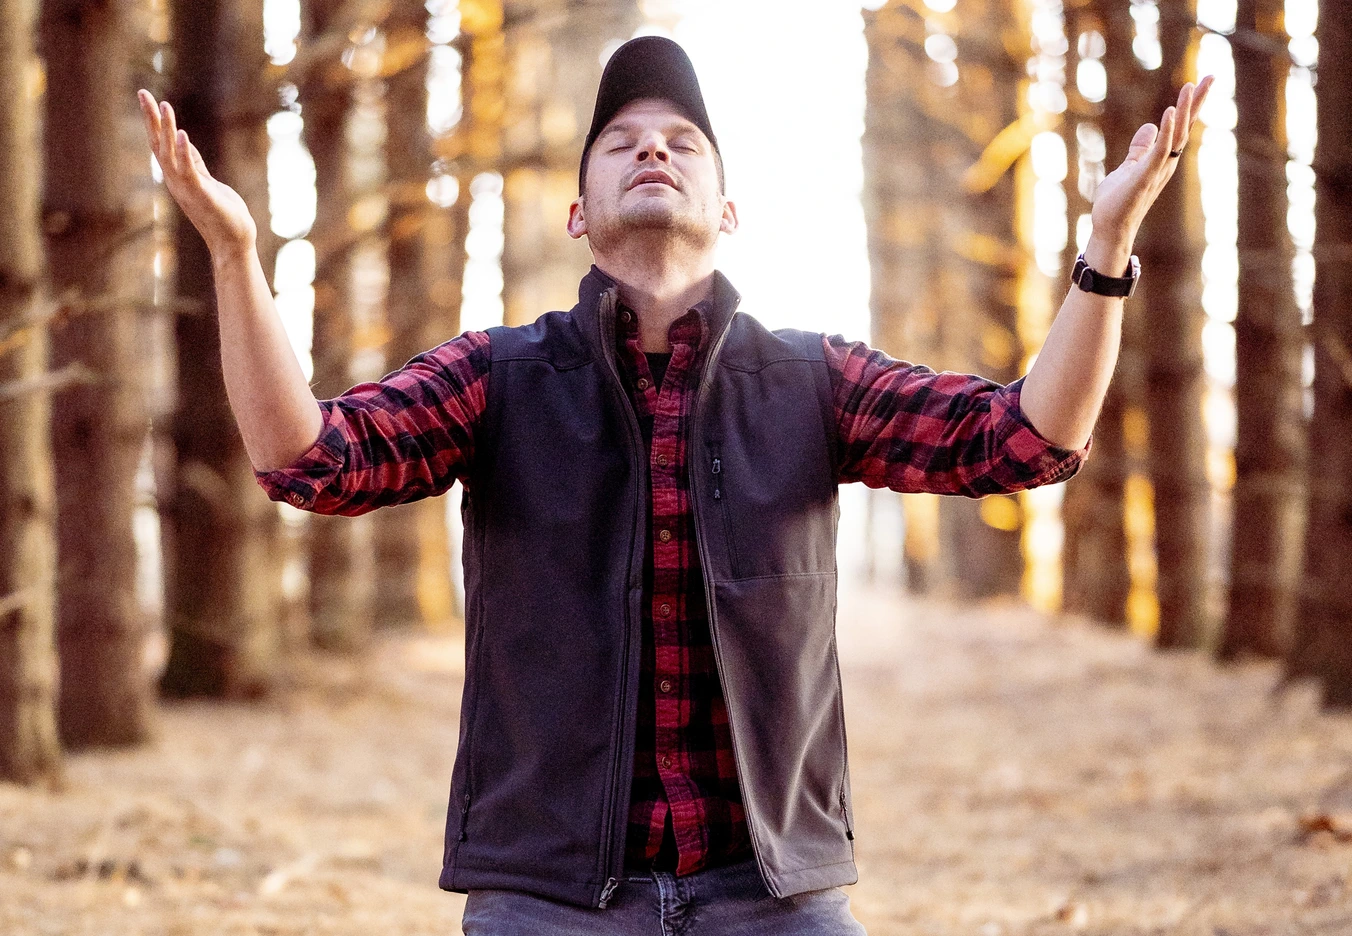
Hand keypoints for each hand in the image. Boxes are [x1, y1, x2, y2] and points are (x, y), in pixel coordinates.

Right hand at [137, 89, 257, 258]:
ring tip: (164, 105)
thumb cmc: (223, 213)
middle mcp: (176, 180)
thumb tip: (183, 141)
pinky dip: (184, 151)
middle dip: (151, 118)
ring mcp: (186, 188)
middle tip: (142, 92)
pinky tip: (181, 133)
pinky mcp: (201, 194)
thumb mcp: (206, 181)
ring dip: (166, 129)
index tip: (148, 97)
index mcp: (178, 176)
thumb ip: (194, 163)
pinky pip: (189, 169)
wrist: (233, 242)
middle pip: (158, 144)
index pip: (160, 143)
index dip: (154, 121)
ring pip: (169, 154)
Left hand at [1087, 75, 1214, 251]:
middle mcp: (1166, 163)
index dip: (1191, 105)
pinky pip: (1160, 151)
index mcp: (1163, 158)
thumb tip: (1149, 127)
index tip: (1201, 82)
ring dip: (1184, 111)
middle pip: (1186, 127)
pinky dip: (1167, 132)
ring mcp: (1157, 170)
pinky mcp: (1145, 177)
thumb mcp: (1129, 166)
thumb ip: (1140, 148)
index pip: (1181, 128)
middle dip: (1197, 102)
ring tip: (1190, 87)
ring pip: (1177, 136)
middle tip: (1211, 77)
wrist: (1110, 226)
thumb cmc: (1119, 200)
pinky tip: (1170, 113)